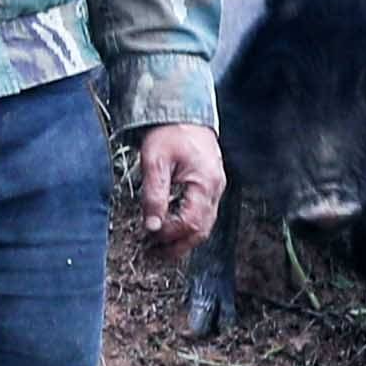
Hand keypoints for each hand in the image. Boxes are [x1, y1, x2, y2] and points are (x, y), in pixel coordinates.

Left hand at [129, 120, 224, 252]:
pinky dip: (189, 225)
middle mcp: (216, 188)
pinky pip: (204, 213)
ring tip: (162, 246)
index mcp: (205, 182)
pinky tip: (173, 227)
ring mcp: (216, 187)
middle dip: (179, 245)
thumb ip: (154, 194)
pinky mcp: (211, 185)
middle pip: (202, 229)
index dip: (170, 233)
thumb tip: (151, 226)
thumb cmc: (169, 132)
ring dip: (184, 238)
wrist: (185, 111)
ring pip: (205, 224)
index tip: (149, 235)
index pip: (190, 222)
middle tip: (156, 254)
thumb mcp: (154, 161)